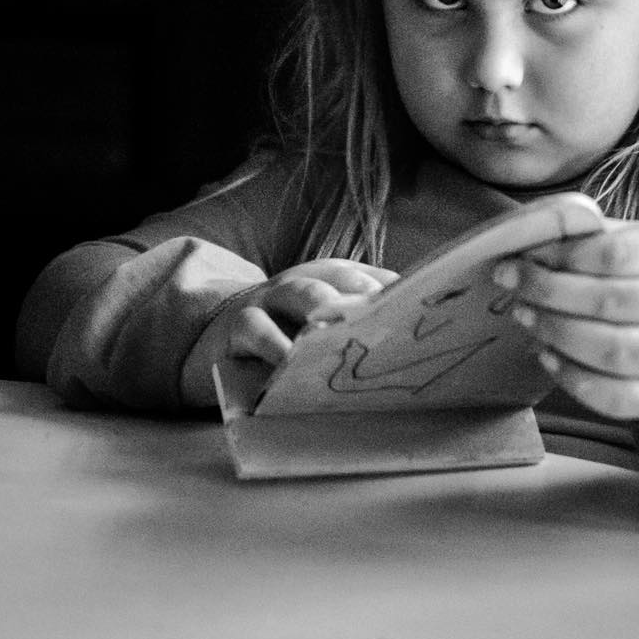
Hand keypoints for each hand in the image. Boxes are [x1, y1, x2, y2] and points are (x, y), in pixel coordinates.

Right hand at [180, 258, 397, 404]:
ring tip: (345, 329)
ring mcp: (270, 298)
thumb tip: (411, 354)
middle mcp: (304, 281)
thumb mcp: (318, 330)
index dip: (398, 291)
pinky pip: (257, 329)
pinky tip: (290, 361)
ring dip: (326, 307)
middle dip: (368, 293)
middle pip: (341, 277)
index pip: (371, 277)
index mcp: (331, 279)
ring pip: (302, 292)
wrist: (214, 337)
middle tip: (393, 316)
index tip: (425, 311)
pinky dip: (275, 344)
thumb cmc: (282, 338)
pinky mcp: (238, 324)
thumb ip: (354, 334)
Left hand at [493, 221, 638, 422]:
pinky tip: (548, 356)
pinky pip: (617, 398)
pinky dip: (574, 380)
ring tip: (524, 316)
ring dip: (556, 334)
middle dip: (548, 293)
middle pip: (608, 302)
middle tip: (511, 284)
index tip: (524, 256)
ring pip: (611, 352)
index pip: (616, 254)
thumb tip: (533, 238)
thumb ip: (598, 236)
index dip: (562, 257)